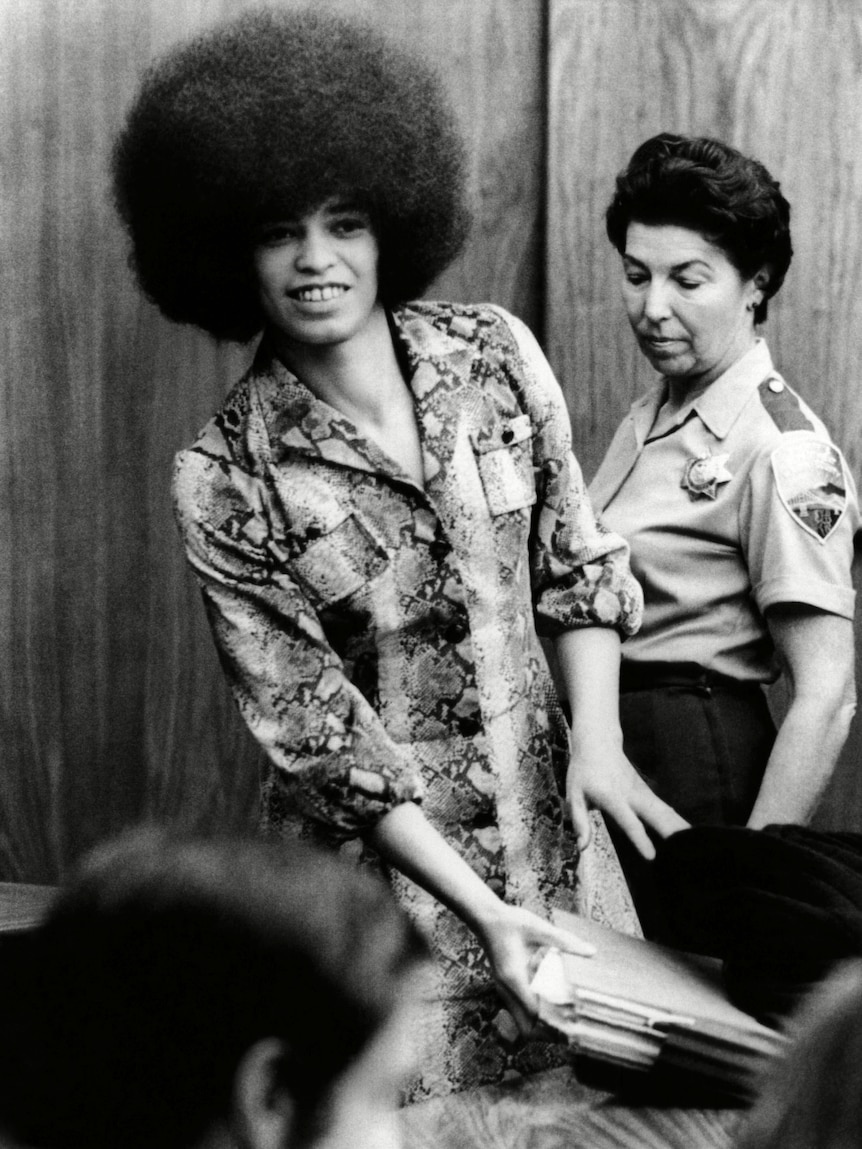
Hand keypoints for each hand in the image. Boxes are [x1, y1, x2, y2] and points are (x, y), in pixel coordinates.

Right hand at [474, 902, 594, 1035]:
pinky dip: (536, 1017)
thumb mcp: (539, 928)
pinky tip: (553, 1005)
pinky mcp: (506, 989)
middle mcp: (506, 990)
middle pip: (527, 1028)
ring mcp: (504, 992)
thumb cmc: (512, 922)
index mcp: (514, 978)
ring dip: (543, 1027)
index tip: (575, 1021)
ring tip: (567, 1020)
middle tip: (573, 1027)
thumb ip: (565, 940)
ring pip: (523, 1024)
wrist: (487, 919)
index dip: (555, 1022)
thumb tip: (592, 951)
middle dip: (549, 1033)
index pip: (535, 1013)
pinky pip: (521, 1013)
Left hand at [567, 738, 688, 859]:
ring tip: (699, 845)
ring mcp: (642, 792)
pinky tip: (690, 834)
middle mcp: (632, 795)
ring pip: (665, 811)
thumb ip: (579, 821)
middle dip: (671, 832)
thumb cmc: (583, 772)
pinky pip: (664, 809)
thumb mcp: (573, 794)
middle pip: (656, 815)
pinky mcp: (647, 792)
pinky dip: (677, 821)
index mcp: (612, 798)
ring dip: (680, 827)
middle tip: (688, 850)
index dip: (640, 839)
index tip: (652, 857)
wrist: (599, 743)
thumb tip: (582, 846)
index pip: (629, 822)